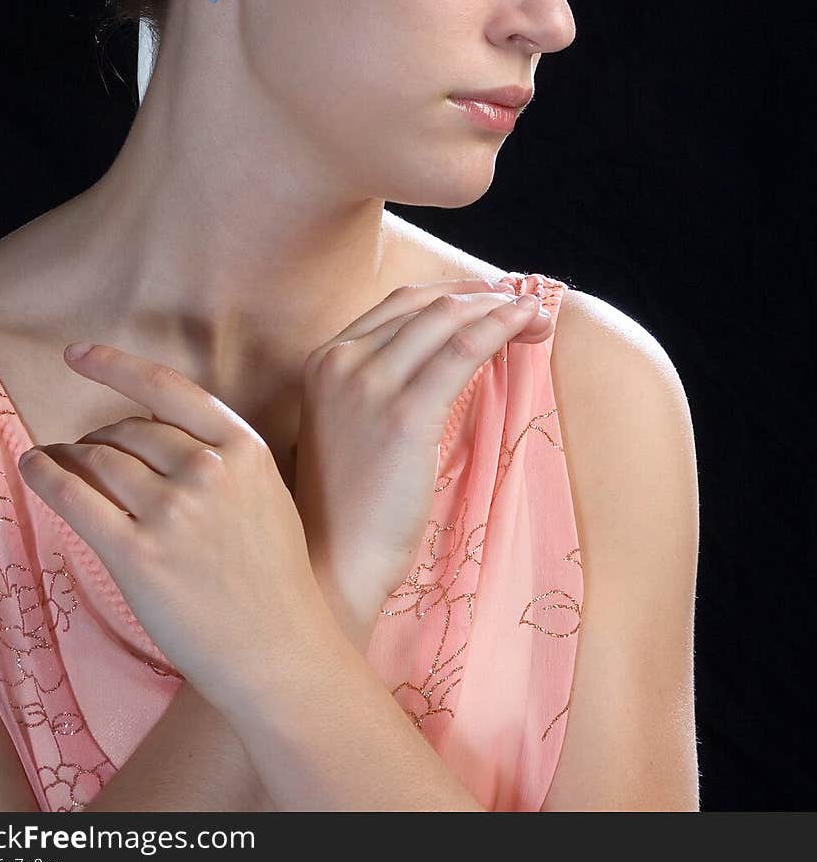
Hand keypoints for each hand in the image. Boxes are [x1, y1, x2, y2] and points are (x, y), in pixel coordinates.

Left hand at [16, 343, 327, 717]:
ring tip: (57, 460)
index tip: (78, 355)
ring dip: (70, 455)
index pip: (167, 388)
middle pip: (128, 428)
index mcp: (243, 449)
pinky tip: (33, 466)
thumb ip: (221, 454)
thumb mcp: (266, 492)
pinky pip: (75, 498)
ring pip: (99, 460)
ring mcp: (171, 513)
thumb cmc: (273, 575)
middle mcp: (207, 471)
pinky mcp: (136, 555)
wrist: (277, 649)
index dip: (115, 365)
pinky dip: (46, 476)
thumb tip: (153, 423)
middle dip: (101, 435)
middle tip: (88, 449)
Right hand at [293, 277, 550, 637]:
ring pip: (447, 318)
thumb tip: (448, 362)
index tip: (494, 301)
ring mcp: (367, 384)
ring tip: (538, 316)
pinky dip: (502, 326)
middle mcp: (340, 361)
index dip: (456, 296)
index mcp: (324, 360)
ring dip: (501, 308)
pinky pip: (463, 350)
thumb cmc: (349, 509)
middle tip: (527, 307)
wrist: (331, 565)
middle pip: (426, 304)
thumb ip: (383, 388)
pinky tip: (529, 324)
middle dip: (485, 297)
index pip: (401, 304)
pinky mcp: (403, 415)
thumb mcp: (353, 430)